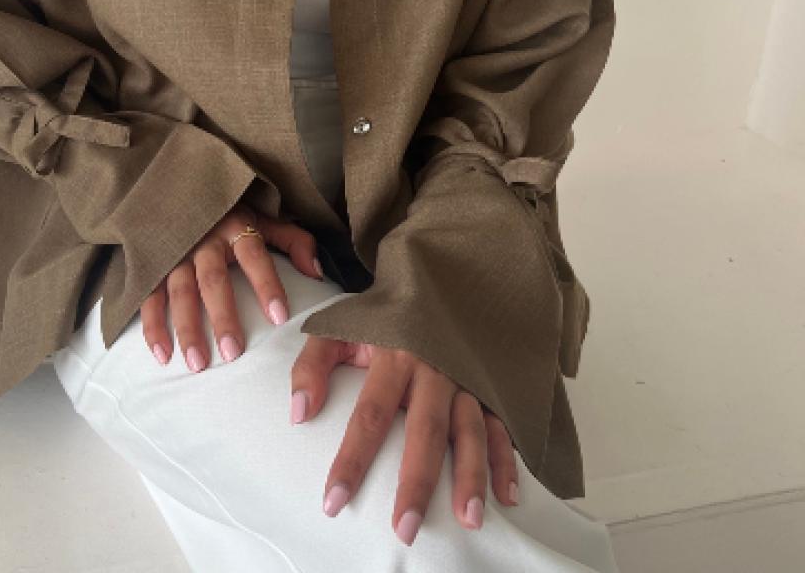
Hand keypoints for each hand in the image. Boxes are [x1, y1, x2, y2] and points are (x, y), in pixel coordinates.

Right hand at [140, 203, 322, 371]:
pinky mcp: (153, 265)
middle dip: (222, 316)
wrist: (182, 190)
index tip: (279, 317)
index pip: (254, 255)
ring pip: (179, 292)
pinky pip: (150, 297)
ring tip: (198, 363)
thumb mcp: (265, 219)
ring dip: (186, 328)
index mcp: (235, 227)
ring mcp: (175, 253)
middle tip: (232, 352)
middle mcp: (203, 239)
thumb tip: (317, 272)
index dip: (266, 284)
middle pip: (213, 279)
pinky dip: (153, 327)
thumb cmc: (232, 215)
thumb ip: (294, 241)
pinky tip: (162, 355)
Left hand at [290, 337, 519, 545]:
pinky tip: (508, 497)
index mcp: (394, 353)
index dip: (352, 459)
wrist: (434, 278)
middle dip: (416, 482)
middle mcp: (433, 368)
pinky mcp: (488, 384)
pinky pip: (502, 423)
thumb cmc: (382, 314)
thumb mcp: (341, 326)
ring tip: (468, 520)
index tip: (334, 501)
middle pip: (424, 430)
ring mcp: (465, 377)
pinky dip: (507, 458)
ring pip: (470, 430)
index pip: (370, 414)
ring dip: (470, 475)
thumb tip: (298, 413)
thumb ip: (312, 364)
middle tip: (403, 529)